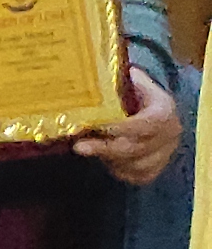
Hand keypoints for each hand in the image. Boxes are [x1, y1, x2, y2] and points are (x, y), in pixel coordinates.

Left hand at [75, 63, 185, 187]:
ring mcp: (164, 155)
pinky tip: (104, 160)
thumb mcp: (135, 83)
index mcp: (164, 112)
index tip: (97, 126)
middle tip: (78, 146)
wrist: (156, 114)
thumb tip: (115, 72)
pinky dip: (119, 170)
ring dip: (109, 159)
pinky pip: (137, 176)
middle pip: (137, 148)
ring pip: (136, 165)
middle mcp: (169, 135)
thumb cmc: (138, 96)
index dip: (121, 127)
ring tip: (88, 149)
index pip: (146, 124)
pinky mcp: (156, 169)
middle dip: (105, 148)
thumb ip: (126, 80)